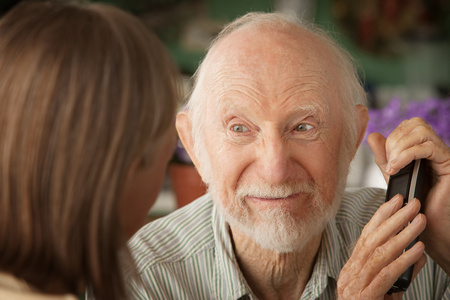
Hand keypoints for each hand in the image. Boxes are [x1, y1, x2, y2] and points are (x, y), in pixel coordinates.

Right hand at [337, 195, 426, 298]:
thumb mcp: (382, 289)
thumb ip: (398, 271)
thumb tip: (417, 253)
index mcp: (352, 267)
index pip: (366, 236)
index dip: (381, 216)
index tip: (395, 200)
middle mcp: (351, 272)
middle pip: (372, 240)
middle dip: (394, 219)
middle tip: (412, 204)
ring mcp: (356, 284)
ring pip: (379, 253)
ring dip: (402, 235)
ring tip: (419, 222)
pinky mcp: (366, 297)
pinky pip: (386, 275)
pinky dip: (403, 261)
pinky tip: (417, 252)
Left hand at [368, 117, 449, 274]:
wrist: (427, 228)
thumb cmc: (412, 204)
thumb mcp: (392, 177)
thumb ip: (383, 157)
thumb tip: (373, 135)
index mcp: (423, 149)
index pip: (409, 125)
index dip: (392, 136)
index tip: (385, 157)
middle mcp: (436, 149)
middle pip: (415, 124)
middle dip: (394, 140)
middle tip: (388, 162)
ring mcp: (443, 156)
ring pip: (421, 132)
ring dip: (399, 147)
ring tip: (392, 167)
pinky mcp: (448, 165)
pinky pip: (428, 147)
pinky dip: (407, 155)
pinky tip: (395, 168)